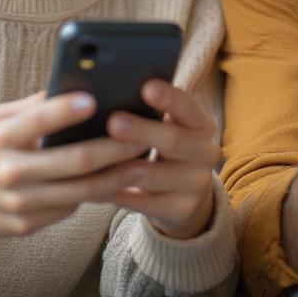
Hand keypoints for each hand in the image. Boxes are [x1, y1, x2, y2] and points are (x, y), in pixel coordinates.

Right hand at [0, 91, 147, 274]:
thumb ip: (33, 106)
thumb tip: (74, 84)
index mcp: (0, 137)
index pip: (38, 121)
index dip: (67, 110)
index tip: (95, 99)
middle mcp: (9, 172)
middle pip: (74, 161)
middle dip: (114, 149)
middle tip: (142, 136)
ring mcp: (18, 203)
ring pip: (81, 191)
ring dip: (117, 177)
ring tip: (141, 162)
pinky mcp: (26, 225)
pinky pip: (70, 209)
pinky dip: (95, 196)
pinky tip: (116, 182)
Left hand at [103, 80, 220, 239]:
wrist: (188, 193)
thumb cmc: (167, 147)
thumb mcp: (170, 126)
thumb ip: (152, 112)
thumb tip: (112, 93)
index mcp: (202, 124)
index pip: (188, 108)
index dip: (169, 98)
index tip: (147, 86)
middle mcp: (206, 153)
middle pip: (173, 141)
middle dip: (142, 131)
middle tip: (113, 122)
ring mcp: (196, 184)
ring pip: (152, 175)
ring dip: (119, 167)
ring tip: (92, 158)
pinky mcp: (181, 209)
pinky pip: (141, 202)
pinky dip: (114, 193)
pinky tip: (91, 187)